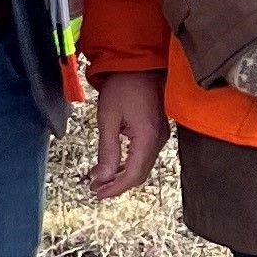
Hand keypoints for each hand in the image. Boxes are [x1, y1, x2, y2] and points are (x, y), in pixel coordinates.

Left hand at [85, 69, 169, 197]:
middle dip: (117, 184)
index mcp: (147, 137)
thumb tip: (103, 177)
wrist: (139, 63)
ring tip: (101, 177)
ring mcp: (160, 135)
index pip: (133, 174)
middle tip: (96, 188)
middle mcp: (158, 139)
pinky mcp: (158, 130)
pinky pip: (145, 155)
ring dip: (123, 175)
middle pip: (140, 174)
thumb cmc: (122, 85)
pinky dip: (129, 163)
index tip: (97, 193)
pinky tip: (114, 163)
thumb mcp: (108, 117)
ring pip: (143, 166)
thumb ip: (107, 150)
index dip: (114, 188)